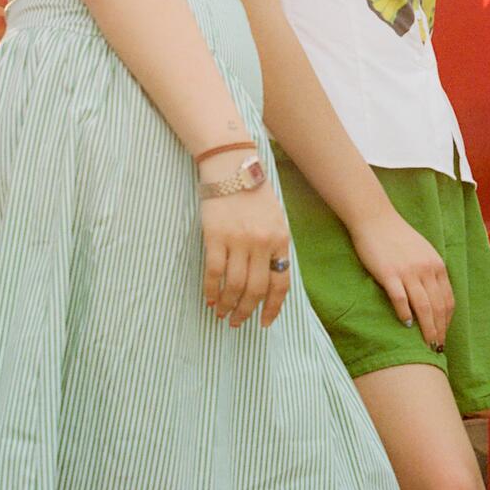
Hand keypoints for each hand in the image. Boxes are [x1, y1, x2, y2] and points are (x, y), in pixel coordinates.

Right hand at [198, 175, 291, 327]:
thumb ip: (275, 248)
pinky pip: (213, 271)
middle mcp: (262, 243)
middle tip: (237, 322)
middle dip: (246, 311)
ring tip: (221, 314)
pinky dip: (210, 289)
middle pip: (256, 289)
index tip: (264, 323)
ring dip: (227, 304)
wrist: (232, 166)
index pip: (280, 283)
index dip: (272, 307)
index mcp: (281, 240)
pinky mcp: (215, 236)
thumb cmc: (254, 195)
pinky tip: (209, 299)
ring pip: (234, 285)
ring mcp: (238, 240)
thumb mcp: (276, 219)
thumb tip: (270, 280)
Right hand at [351, 211, 454, 348]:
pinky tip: (406, 324)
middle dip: (439, 330)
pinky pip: (400, 299)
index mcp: (437, 265)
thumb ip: (430, 271)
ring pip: (423, 307)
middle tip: (437, 347)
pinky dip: (405, 314)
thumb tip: (434, 296)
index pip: (448, 299)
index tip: (444, 335)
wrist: (375, 219)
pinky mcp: (389, 273)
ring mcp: (408, 272)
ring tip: (426, 343)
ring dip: (426, 328)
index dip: (447, 320)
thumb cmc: (398, 236)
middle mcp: (426, 269)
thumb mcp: (423, 251)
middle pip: (438, 307)